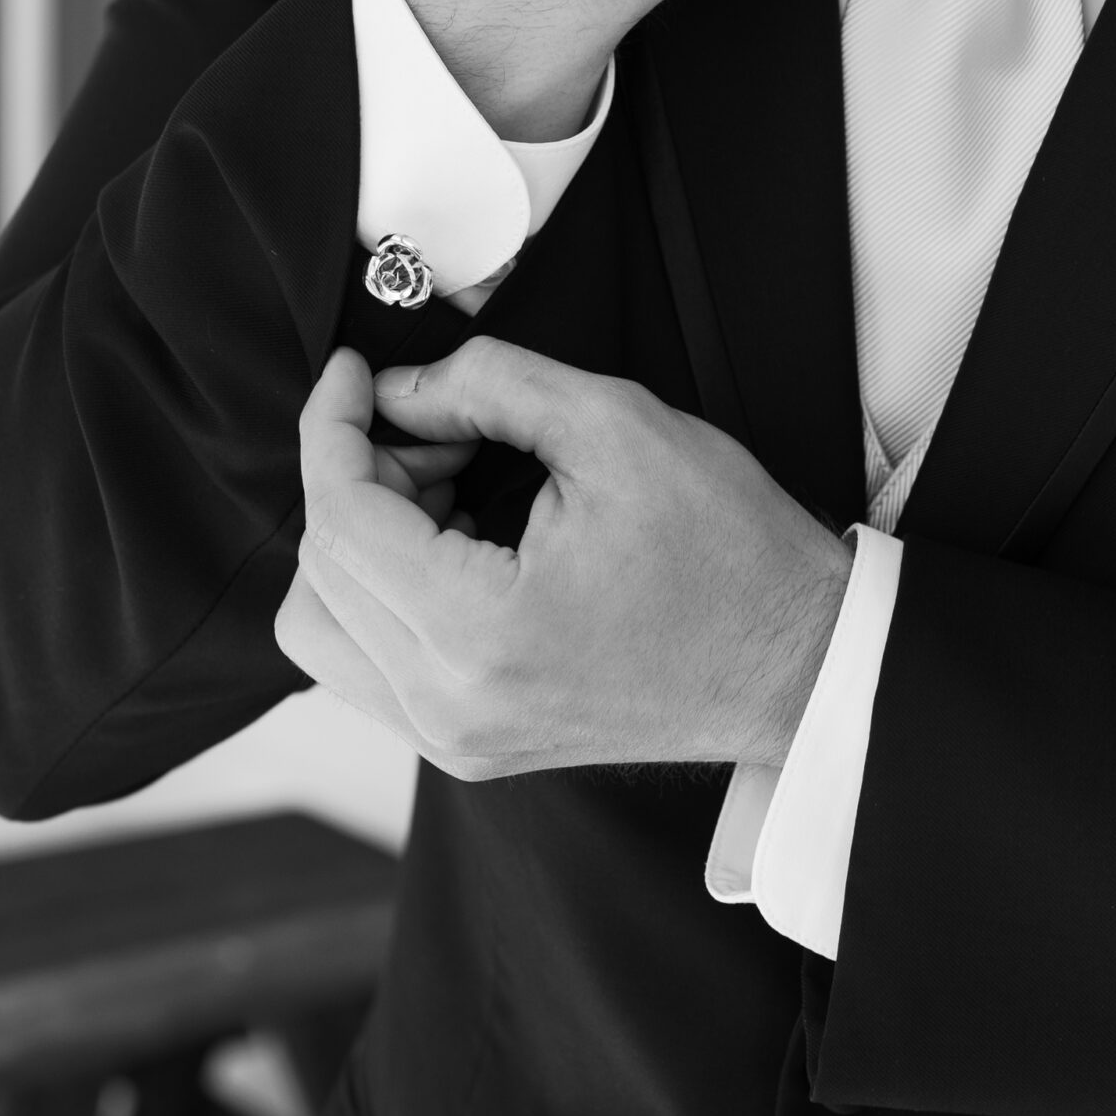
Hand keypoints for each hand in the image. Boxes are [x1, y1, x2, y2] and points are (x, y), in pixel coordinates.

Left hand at [286, 340, 854, 779]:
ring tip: (446, 490)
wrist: (794, 661)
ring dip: (360, 538)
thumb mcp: (615, 424)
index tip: (357, 369)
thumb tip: (398, 390)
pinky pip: (366, 664)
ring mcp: (453, 739)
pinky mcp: (467, 746)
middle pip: (321, 570)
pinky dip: (383, 590)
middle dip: (358, 474)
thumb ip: (486, 385)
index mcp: (479, 632)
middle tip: (438, 427)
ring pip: (321, 626)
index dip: (332, 422)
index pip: (340, 516)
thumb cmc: (727, 549)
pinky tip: (458, 544)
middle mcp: (448, 705)